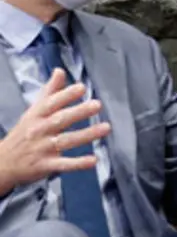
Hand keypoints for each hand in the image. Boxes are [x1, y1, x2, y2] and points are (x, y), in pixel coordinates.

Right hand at [0, 68, 109, 194]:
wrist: (3, 162)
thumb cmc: (23, 134)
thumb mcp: (33, 111)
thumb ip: (49, 92)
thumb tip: (60, 71)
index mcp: (36, 116)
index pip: (50, 103)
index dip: (65, 95)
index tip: (81, 88)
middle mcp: (39, 130)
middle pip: (60, 119)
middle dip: (78, 112)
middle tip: (97, 105)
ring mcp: (43, 148)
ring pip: (66, 140)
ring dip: (86, 134)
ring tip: (106, 128)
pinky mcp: (46, 165)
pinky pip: (64, 164)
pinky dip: (78, 163)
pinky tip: (93, 160)